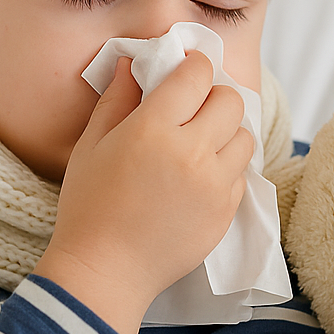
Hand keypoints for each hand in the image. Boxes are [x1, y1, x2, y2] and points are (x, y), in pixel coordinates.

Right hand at [34, 53, 252, 333]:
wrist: (105, 270)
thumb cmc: (89, 206)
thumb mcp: (91, 145)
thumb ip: (116, 99)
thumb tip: (131, 62)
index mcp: (152, 130)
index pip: (195, 76)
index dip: (193, 65)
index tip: (186, 69)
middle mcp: (191, 153)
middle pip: (230, 100)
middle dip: (213, 95)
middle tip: (193, 107)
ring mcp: (214, 185)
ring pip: (244, 136)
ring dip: (226, 131)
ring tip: (200, 142)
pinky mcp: (225, 212)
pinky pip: (241, 174)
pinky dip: (226, 167)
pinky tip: (200, 175)